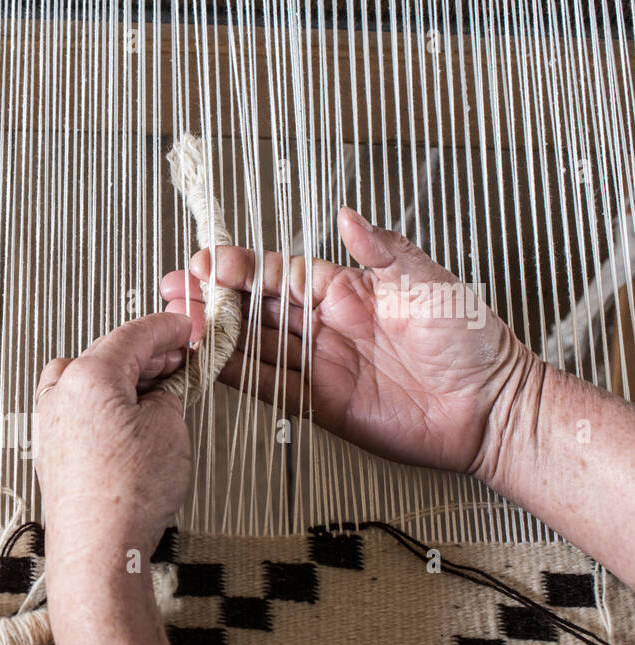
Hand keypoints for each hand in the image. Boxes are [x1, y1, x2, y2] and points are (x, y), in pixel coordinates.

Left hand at [33, 312, 201, 556]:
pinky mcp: (51, 449)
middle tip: (179, 359)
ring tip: (157, 393)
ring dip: (122, 379)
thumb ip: (166, 397)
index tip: (186, 327)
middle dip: (147, 354)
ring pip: (88, 380)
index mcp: (87, 376)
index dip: (168, 328)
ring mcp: (49, 422)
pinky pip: (79, 409)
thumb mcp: (169, 429)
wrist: (98, 548)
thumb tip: (160, 394)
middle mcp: (59, 394)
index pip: (133, 335)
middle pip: (107, 354)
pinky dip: (104, 404)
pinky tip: (129, 422)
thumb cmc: (128, 494)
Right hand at [159, 207, 540, 479]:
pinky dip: (236, 376)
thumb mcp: (429, 282)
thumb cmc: (471, 340)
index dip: (243, 268)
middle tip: (176, 289)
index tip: (210, 261)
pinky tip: (209, 362)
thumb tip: (348, 216)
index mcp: (347, 291)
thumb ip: (383, 252)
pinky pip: (269, 386)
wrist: (489, 406)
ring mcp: (319, 366)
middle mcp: (326, 327)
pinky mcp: (320, 405)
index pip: (281, 274)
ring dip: (216, 335)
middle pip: (256, 309)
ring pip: (254, 346)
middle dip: (214, 298)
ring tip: (178, 322)